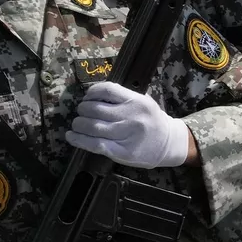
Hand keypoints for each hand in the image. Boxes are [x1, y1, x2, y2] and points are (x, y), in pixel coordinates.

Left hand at [66, 82, 191, 168]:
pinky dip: (79, 140)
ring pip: (92, 126)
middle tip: (81, 113)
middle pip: (95, 109)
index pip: (106, 90)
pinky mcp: (122, 151)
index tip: (87, 98)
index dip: (91, 93)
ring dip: (78, 124)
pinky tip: (71, 136)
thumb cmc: (153, 122)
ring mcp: (127, 135)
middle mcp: (132, 117)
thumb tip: (92, 97)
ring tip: (77, 124)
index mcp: (137, 101)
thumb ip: (122, 98)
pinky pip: (95, 144)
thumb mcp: (144, 103)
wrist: (170, 144)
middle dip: (82, 110)